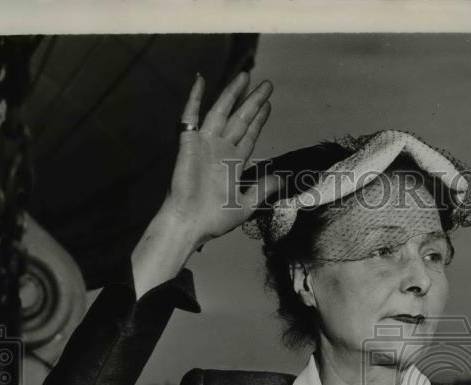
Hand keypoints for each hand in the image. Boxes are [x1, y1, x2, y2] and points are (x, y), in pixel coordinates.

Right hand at [164, 70, 280, 243]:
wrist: (190, 223)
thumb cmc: (214, 219)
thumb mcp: (246, 205)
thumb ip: (263, 189)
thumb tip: (282, 179)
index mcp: (233, 163)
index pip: (249, 135)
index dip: (259, 120)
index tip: (268, 105)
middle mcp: (221, 149)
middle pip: (240, 119)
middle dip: (253, 102)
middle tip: (267, 84)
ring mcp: (205, 144)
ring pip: (221, 111)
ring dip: (232, 93)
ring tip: (246, 75)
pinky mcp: (189, 142)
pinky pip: (190, 115)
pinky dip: (194, 97)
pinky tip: (201, 80)